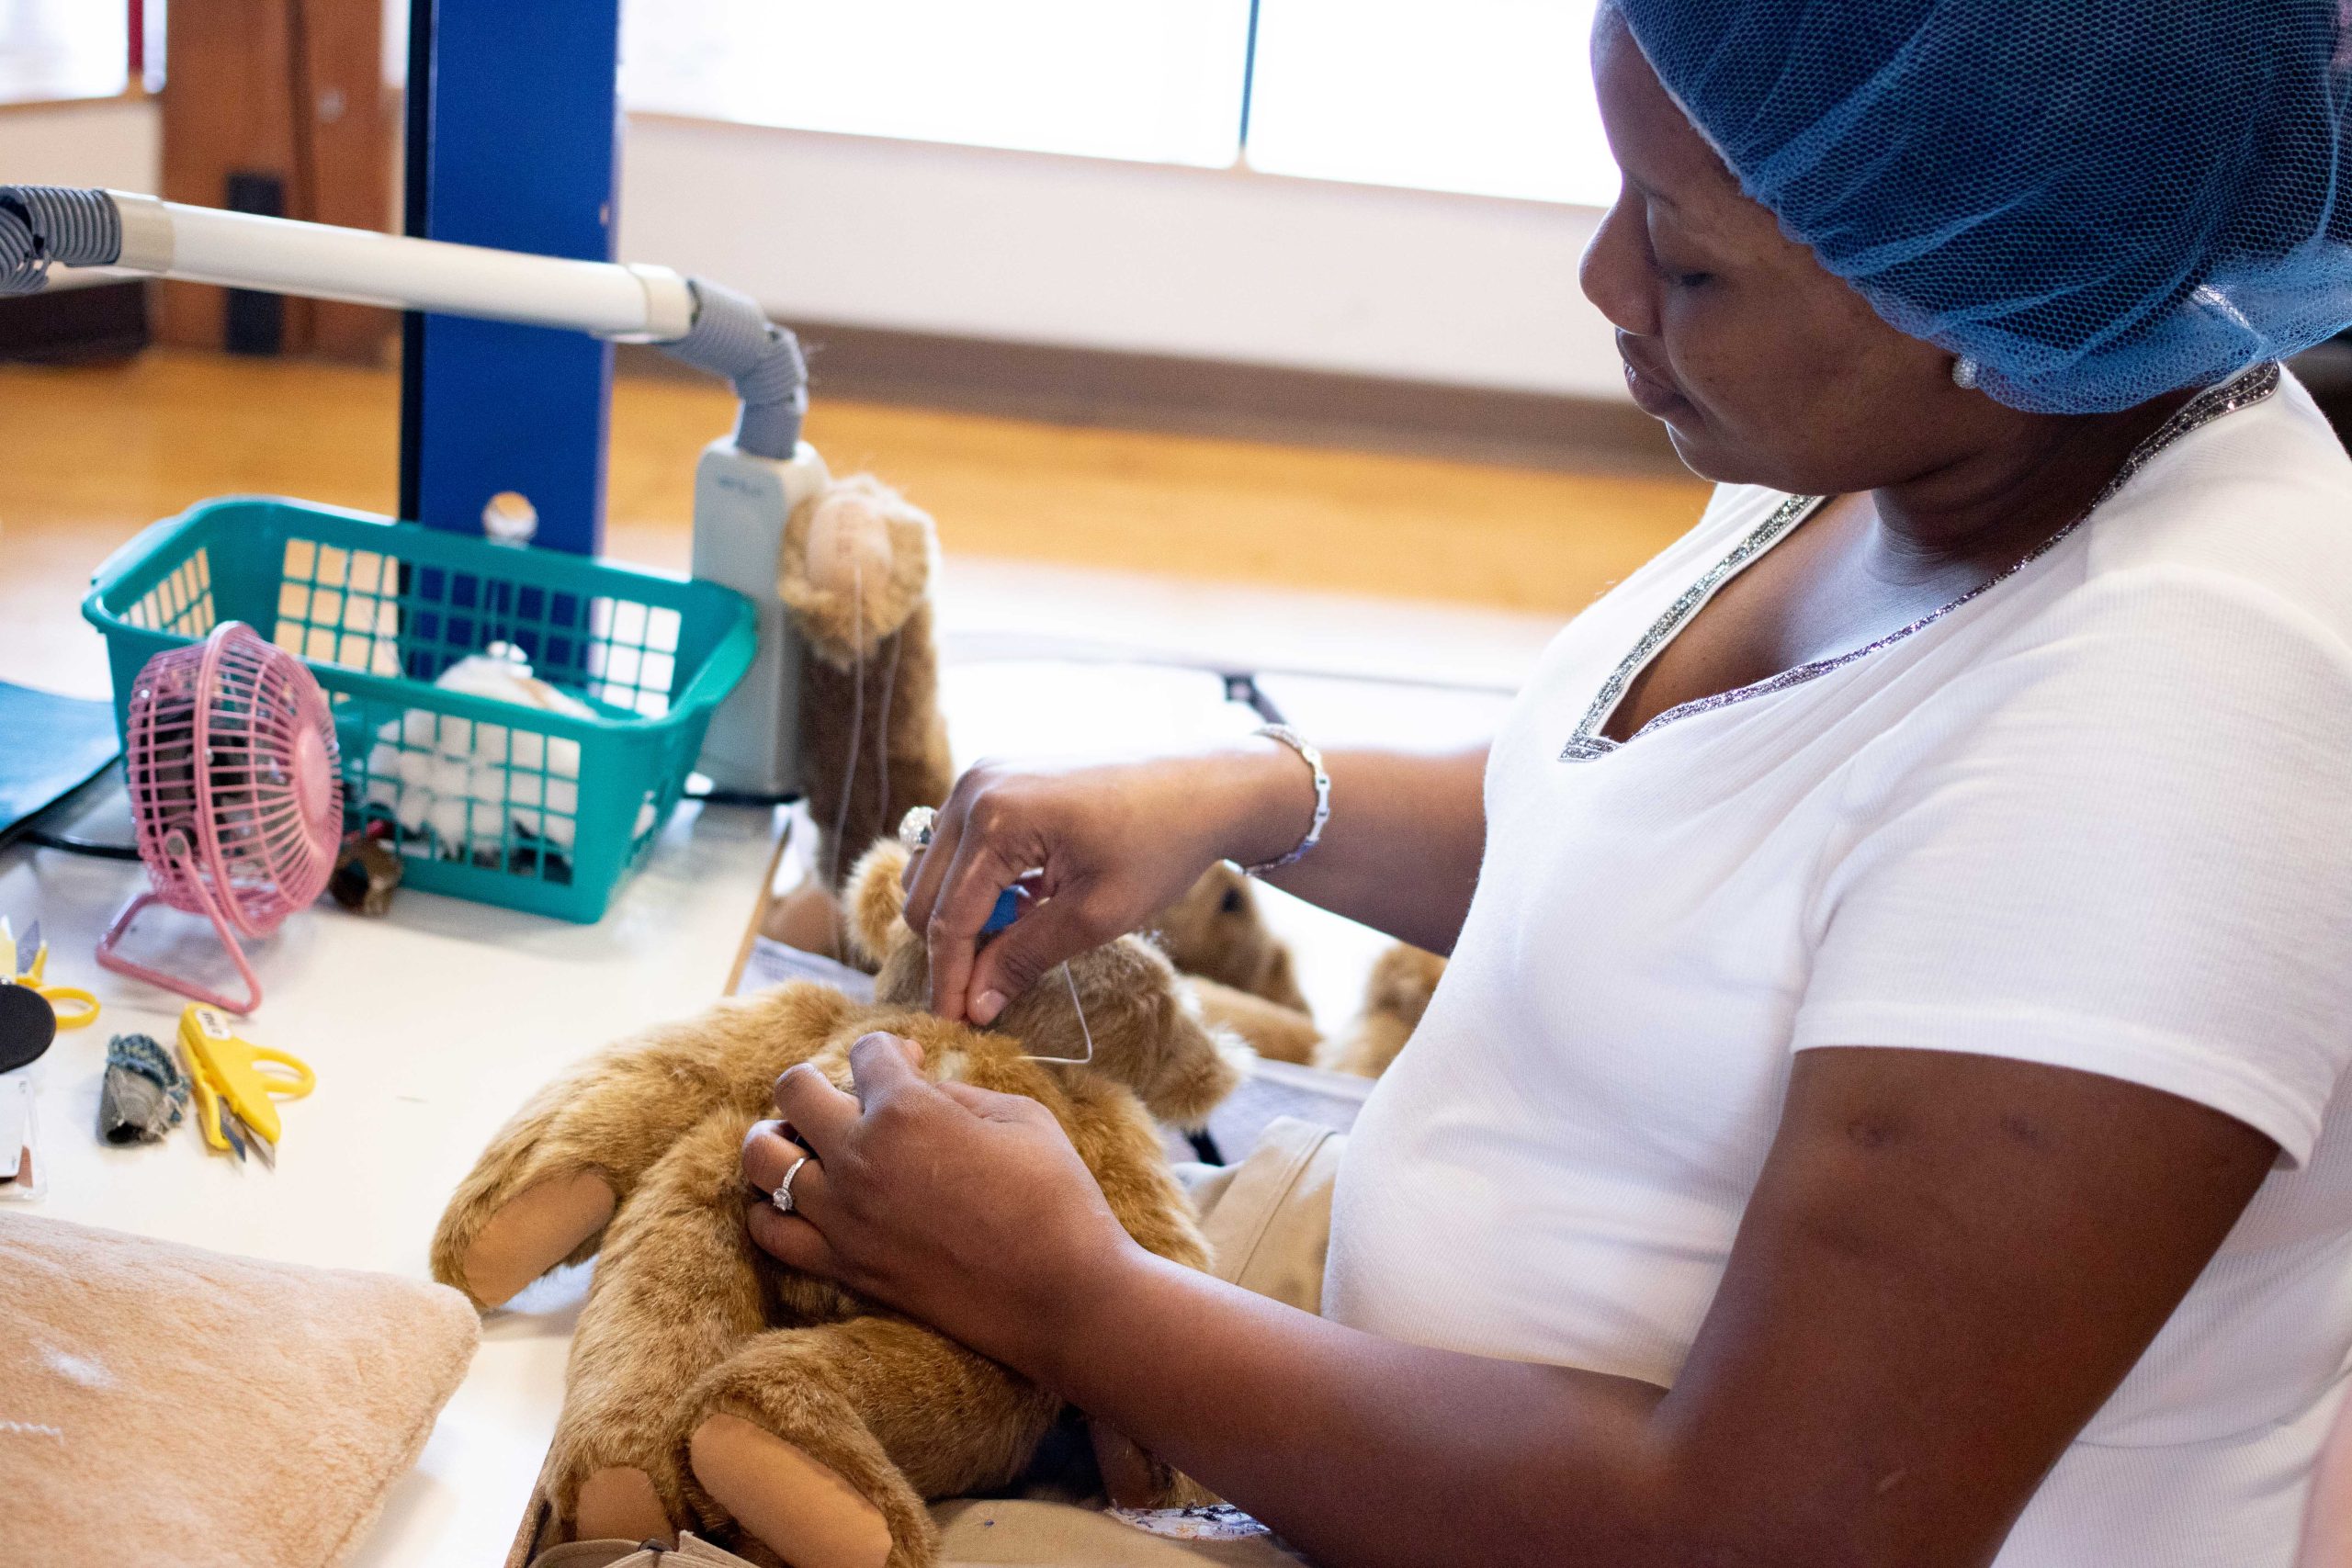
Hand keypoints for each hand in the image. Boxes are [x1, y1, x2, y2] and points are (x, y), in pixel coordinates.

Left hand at [742, 1033, 1139, 1372]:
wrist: (1062, 1293)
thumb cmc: (1055, 1196)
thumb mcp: (1018, 1116)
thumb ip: (955, 1092)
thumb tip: (918, 1085)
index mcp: (906, 1109)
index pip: (866, 1051)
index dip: (890, 1051)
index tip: (910, 1065)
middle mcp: (858, 1157)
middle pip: (792, 1091)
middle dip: (820, 1081)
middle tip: (850, 1100)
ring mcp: (842, 1217)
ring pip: (762, 1158)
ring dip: (781, 1138)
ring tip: (809, 1145)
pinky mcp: (843, 1267)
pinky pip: (770, 1231)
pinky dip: (773, 1208)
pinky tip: (802, 1200)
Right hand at [904, 746, 1313, 1021]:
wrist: (1204, 786)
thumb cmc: (1160, 846)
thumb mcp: (1095, 915)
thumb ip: (1025, 957)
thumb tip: (975, 1006)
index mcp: (994, 817)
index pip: (948, 918)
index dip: (949, 979)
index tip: (955, 1025)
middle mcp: (974, 788)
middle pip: (924, 894)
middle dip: (951, 949)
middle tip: (989, 992)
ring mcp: (982, 777)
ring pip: (935, 871)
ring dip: (965, 915)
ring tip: (1022, 937)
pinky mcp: (996, 780)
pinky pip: (961, 846)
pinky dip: (980, 884)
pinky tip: (1029, 900)